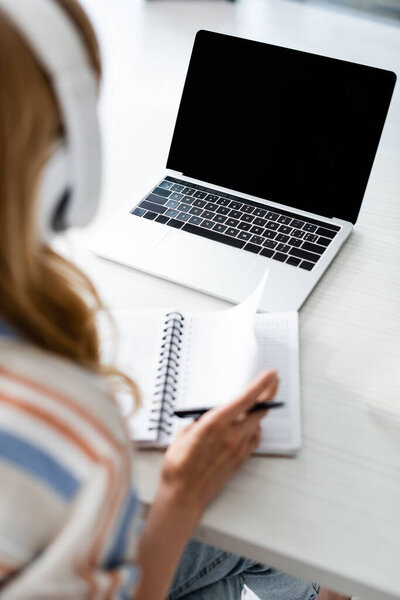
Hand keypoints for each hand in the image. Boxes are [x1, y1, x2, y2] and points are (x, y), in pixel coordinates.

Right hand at [159, 370, 278, 524]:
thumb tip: (211, 413)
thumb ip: (201, 419)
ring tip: (258, 403)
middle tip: (273, 383)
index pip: (246, 399)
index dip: (261, 384)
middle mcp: (230, 435)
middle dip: (269, 394)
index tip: (271, 374)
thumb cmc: (178, 465)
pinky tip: (251, 425)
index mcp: (215, 423)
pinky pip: (254, 439)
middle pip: (259, 410)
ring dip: (259, 412)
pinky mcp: (239, 460)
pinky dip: (255, 429)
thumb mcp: (184, 432)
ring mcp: (237, 448)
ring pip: (257, 424)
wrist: (183, 494)